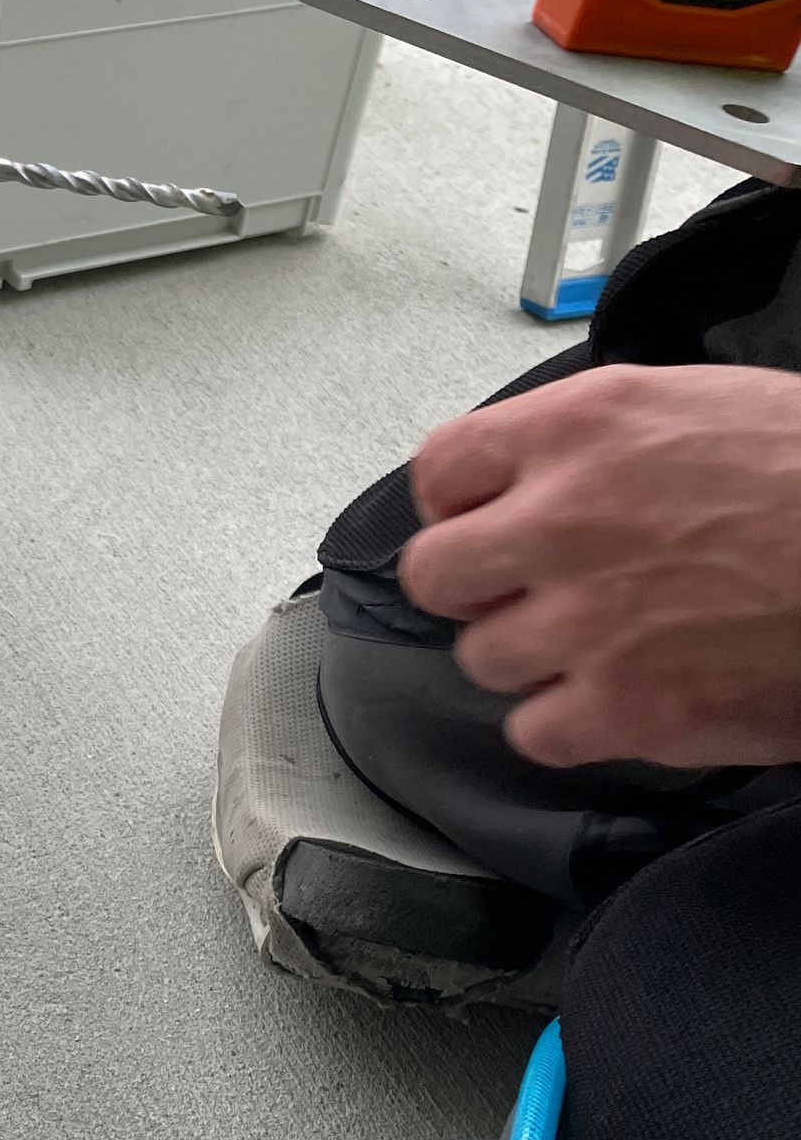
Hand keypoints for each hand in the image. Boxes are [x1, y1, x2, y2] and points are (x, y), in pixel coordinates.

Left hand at [398, 363, 800, 767]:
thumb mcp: (704, 407)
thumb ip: (600, 440)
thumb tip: (536, 475)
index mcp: (584, 428)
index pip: (442, 468)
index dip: (459, 506)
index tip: (487, 522)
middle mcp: (565, 520)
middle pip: (436, 575)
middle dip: (477, 588)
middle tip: (532, 593)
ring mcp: (588, 621)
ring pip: (482, 659)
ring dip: (532, 658)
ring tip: (604, 642)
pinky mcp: (626, 708)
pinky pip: (533, 733)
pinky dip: (569, 725)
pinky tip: (622, 697)